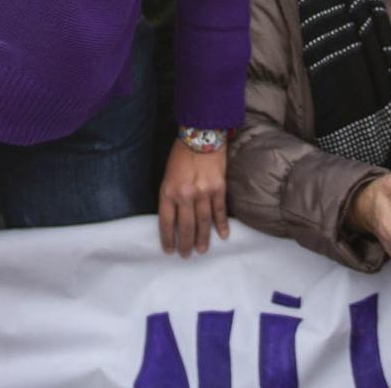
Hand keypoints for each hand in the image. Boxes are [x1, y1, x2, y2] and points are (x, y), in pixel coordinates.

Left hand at [158, 140, 228, 256]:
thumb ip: (171, 195)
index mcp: (168, 191)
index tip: (169, 250)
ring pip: (203, 222)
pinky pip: (219, 211)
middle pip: (186, 226)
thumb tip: (175, 218)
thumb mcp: (168, 175)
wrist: (201, 135)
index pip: (166, 222)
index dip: (167, 238)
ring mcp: (203, 192)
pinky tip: (223, 236)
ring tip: (201, 251)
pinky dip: (221, 225)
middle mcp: (185, 194)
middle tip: (186, 256)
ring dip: (203, 239)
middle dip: (185, 243)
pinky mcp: (218, 188)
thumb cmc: (181, 154)